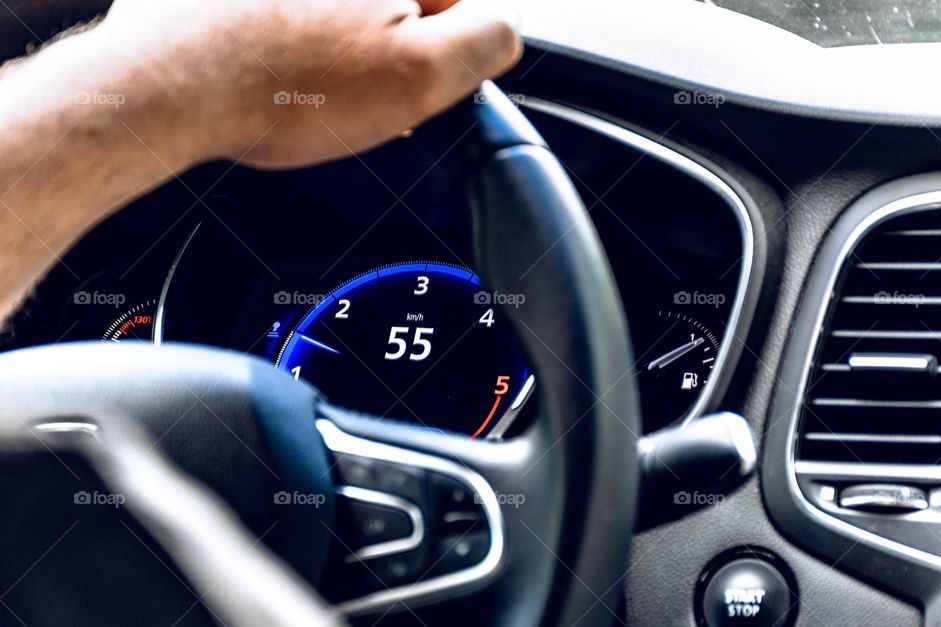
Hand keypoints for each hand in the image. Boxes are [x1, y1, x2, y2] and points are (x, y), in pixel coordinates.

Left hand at [100, 0, 522, 167]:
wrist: (168, 91)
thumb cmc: (282, 90)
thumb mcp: (420, 75)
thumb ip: (486, 40)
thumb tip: (505, 27)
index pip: (460, 1)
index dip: (447, 47)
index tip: (415, 80)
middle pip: (399, 4)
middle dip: (391, 43)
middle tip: (359, 90)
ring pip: (346, 11)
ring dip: (341, 43)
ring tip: (312, 84)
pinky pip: (297, 15)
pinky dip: (297, 37)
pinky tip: (280, 69)